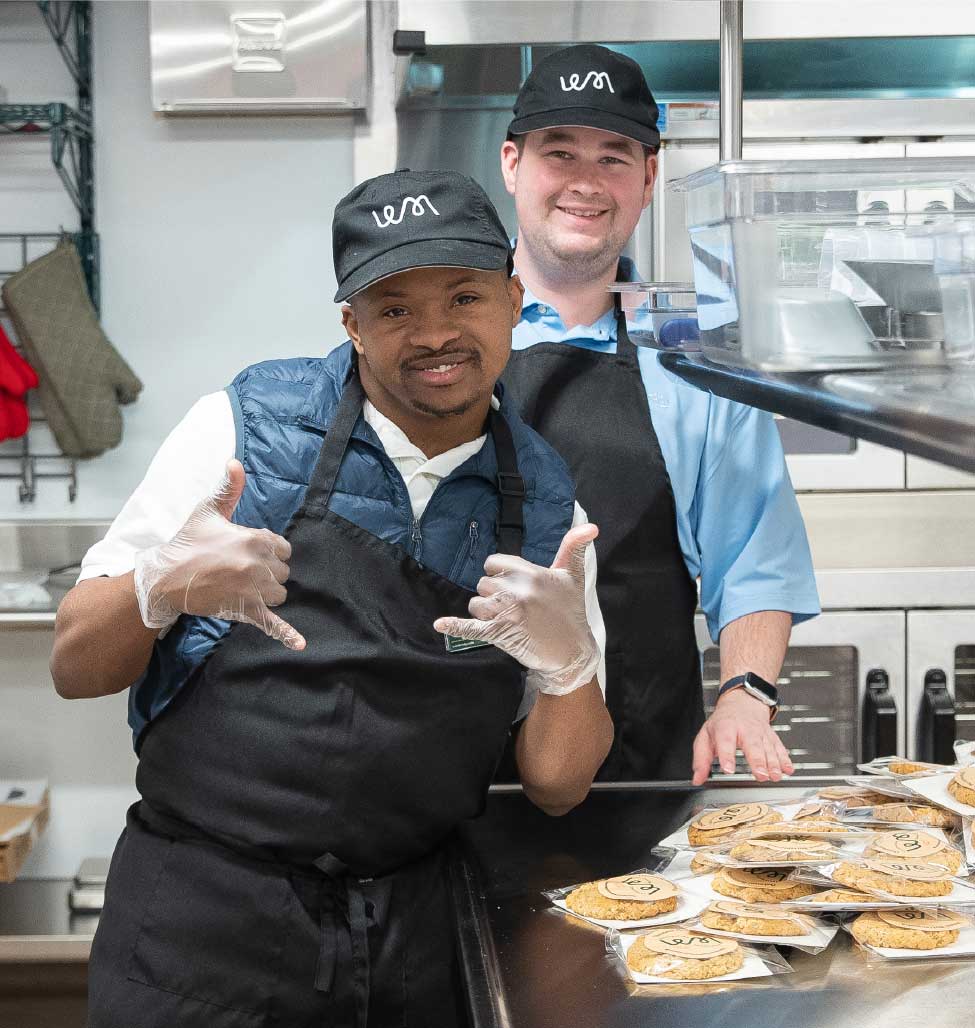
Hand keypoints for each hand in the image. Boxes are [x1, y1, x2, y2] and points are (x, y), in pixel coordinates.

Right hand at [133, 460, 305, 650]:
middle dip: (267, 572)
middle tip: (239, 570)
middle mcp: (259, 564)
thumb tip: (235, 462)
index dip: (268, 551)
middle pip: (282, 571)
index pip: (283, 548)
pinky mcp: (246, 610)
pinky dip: (287, 635)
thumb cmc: (187, 543)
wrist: (165, 577)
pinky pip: (272, 624)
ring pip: (280, 594)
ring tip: (244, 588)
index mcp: (255, 539)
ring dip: (268, 593)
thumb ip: (227, 489)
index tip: (248, 553)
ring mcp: (254, 589)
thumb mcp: (207, 512)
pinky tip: (299, 644)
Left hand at [433, 524, 598, 694]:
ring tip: (506, 619)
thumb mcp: (573, 576)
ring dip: (485, 611)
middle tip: (513, 605)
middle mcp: (517, 590)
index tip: (511, 583)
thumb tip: (589, 526)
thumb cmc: (571, 612)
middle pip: (483, 583)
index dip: (498, 572)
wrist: (572, 652)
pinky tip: (441, 624)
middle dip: (493, 593)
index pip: (494, 562)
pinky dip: (454, 626)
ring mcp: (507, 613)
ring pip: (476, 603)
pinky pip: (471, 627)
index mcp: (531, 573)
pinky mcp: (500, 634)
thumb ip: (573, 547)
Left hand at [691, 688, 792, 784]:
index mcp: (726, 727)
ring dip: (773, 763)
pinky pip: (780, 748)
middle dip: (757, 761)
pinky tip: (788, 770)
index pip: (725, 741)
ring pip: (768, 748)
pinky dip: (785, 759)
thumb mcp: (706, 736)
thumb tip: (697, 779)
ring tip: (774, 776)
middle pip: (752, 745)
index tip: (728, 769)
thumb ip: (701, 759)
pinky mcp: (772, 737)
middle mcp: (745, 729)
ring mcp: (761, 733)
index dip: (726, 755)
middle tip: (760, 775)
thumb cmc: (723, 722)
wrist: (742, 702)